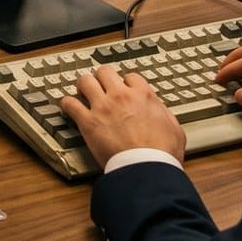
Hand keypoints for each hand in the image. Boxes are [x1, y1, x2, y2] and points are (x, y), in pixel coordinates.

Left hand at [60, 65, 184, 169]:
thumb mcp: (174, 128)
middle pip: (104, 72)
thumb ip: (163, 113)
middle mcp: (121, 96)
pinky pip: (70, 103)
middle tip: (100, 86)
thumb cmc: (162, 154)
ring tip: (82, 92)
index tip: (123, 88)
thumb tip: (158, 109)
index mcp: (143, 96)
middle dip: (101, 78)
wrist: (146, 168)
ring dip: (83, 86)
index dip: (126, 82)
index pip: (130, 76)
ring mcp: (102, 107)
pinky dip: (67, 104)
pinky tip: (68, 107)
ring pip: (84, 81)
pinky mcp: (88, 122)